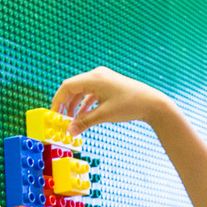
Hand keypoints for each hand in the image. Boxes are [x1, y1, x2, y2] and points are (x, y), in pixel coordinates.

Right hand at [51, 67, 169, 136]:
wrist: (152, 103)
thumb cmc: (130, 106)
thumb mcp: (104, 115)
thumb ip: (84, 122)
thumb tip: (69, 131)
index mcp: (94, 78)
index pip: (67, 87)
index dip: (58, 101)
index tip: (54, 114)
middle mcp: (97, 75)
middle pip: (73, 88)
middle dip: (65, 103)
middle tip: (60, 118)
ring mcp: (104, 79)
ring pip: (82, 91)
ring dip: (75, 105)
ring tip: (71, 120)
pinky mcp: (109, 85)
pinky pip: (91, 93)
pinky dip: (85, 104)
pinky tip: (83, 116)